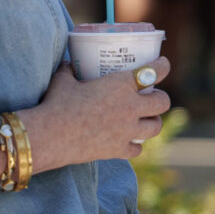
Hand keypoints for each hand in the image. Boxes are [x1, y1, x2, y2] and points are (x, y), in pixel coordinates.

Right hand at [25, 57, 171, 173]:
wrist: (51, 135)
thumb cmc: (57, 103)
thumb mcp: (63, 80)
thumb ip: (70, 70)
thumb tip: (68, 65)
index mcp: (121, 85)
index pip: (154, 72)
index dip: (163, 66)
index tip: (163, 64)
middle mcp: (130, 107)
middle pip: (162, 102)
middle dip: (161, 99)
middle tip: (153, 97)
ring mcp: (127, 131)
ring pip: (155, 127)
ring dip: (153, 122)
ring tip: (147, 121)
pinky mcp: (118, 150)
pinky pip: (137, 149)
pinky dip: (135, 146)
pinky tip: (130, 143)